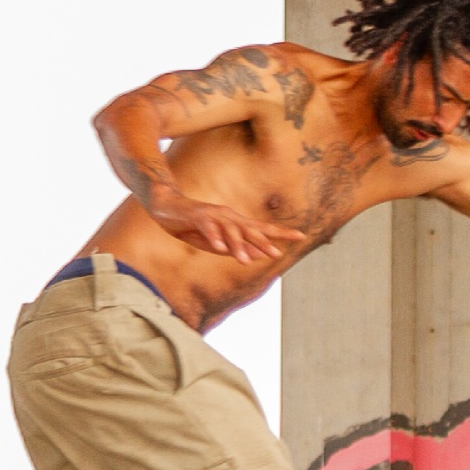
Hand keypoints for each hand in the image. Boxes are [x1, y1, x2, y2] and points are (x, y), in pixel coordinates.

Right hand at [145, 185, 284, 266]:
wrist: (167, 208)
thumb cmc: (194, 227)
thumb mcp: (218, 243)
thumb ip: (237, 248)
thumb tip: (258, 256)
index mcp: (236, 223)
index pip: (262, 229)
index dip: (281, 233)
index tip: (302, 236)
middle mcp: (229, 217)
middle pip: (250, 230)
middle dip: (263, 242)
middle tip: (275, 254)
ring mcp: (214, 215)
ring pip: (229, 231)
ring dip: (237, 246)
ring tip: (244, 261)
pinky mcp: (197, 216)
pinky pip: (207, 227)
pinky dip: (213, 237)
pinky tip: (218, 247)